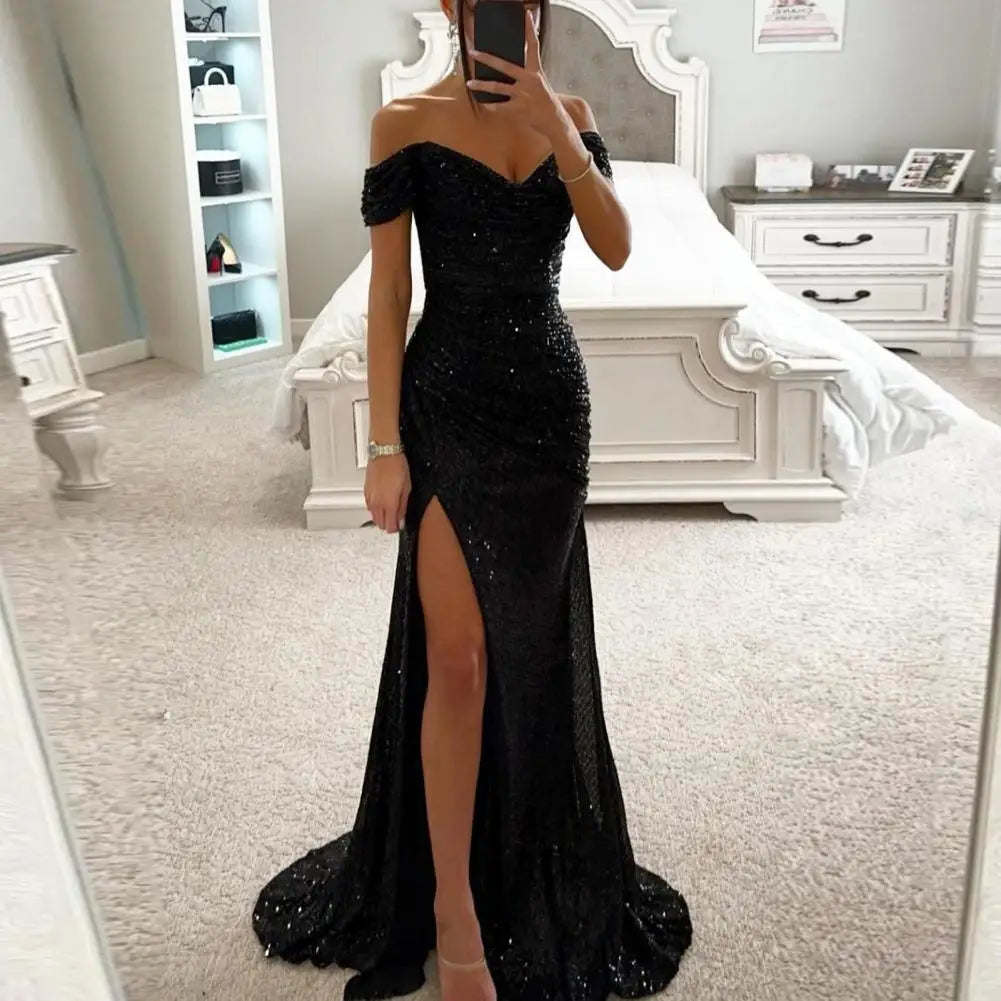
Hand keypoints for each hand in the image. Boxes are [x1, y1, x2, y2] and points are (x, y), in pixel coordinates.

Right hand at [364, 452, 410, 533]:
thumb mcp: (407, 488)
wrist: (384, 453)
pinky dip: (375, 509)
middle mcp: (377, 503)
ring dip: (381, 517)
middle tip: (395, 521)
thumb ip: (403, 507)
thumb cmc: (396, 466)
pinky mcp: (365, 492)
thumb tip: (401, 519)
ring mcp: (369, 498)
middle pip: (380, 524)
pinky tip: (381, 505)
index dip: (395, 528)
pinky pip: (369, 507)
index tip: (399, 526)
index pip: (389, 526)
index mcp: (388, 504)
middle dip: (388, 524)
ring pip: (373, 516)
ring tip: (389, 512)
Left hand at [467, 9, 568, 139]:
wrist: (554, 121)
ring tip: (470, 83)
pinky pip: (500, 107)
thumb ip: (526, 75)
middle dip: (487, 59)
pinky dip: (491, 106)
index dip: (530, 29)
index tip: (526, 14)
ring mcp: (523, 94)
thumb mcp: (540, 83)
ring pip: (498, 88)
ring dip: (482, 85)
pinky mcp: (519, 108)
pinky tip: (484, 104)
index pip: (534, 45)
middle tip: (473, 52)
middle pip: (505, 65)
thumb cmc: (545, 102)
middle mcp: (529, 80)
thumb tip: (508, 70)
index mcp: (536, 71)